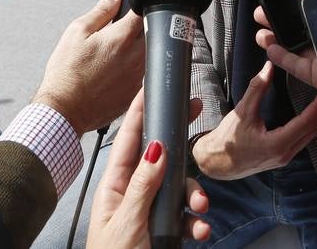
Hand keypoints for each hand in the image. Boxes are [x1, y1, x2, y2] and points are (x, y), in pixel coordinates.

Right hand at [33, 0, 143, 134]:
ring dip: (140, 47)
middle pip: (152, 31)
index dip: (140, 5)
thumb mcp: (78, 32)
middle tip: (122, 30)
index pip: (145, 11)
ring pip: (150, 53)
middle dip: (141, 26)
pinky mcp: (136, 93)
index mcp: (121, 38)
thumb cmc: (67, 73)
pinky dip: (136, 67)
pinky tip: (116, 70)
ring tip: (116, 52)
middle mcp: (135, 57)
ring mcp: (139, 77)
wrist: (64, 109)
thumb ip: (102, 10)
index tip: (133, 6)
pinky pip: (145, 73)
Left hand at [87, 90, 209, 246]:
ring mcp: (149, 209)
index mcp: (115, 184)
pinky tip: (200, 230)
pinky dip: (195, 221)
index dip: (141, 111)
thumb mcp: (126, 221)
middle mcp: (133, 192)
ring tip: (200, 209)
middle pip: (161, 156)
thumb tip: (157, 146)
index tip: (153, 86)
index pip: (128, 138)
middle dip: (182, 144)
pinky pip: (185, 215)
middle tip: (200, 116)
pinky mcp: (163, 229)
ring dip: (195, 195)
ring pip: (179, 187)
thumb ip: (143, 184)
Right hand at [192, 61, 316, 179]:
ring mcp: (286, 158)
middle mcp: (285, 154)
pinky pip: (303, 140)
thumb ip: (257, 88)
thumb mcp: (242, 111)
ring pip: (310, 137)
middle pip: (313, 131)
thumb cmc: (228, 139)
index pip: (305, 123)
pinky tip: (313, 113)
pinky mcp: (284, 157)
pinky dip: (310, 126)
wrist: (217, 162)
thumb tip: (269, 67)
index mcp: (276, 145)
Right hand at [251, 0, 316, 92]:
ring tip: (261, 32)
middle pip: (301, 26)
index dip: (296, 1)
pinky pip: (298, 66)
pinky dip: (282, 59)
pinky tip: (270, 49)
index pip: (316, 7)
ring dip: (276, 37)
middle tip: (262, 12)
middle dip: (280, 19)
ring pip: (296, 46)